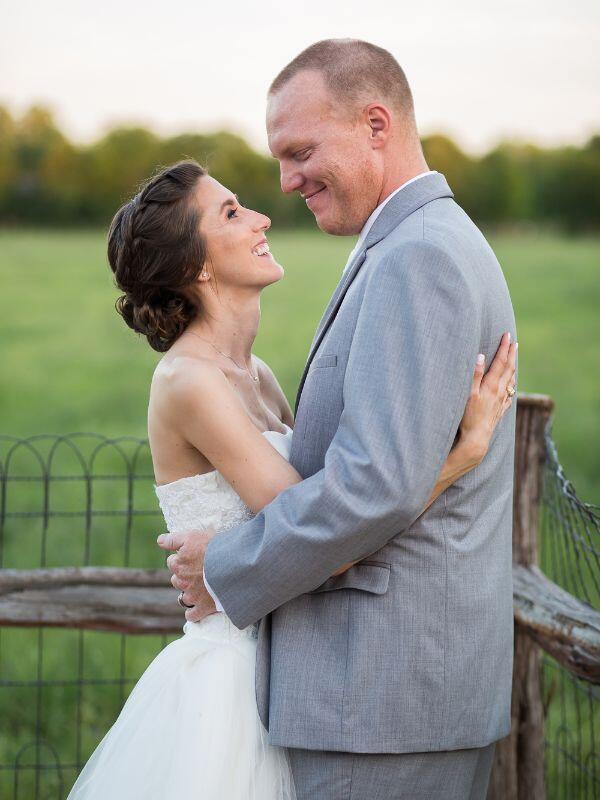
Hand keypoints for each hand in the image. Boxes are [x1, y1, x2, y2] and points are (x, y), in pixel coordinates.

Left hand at [156, 529, 217, 622]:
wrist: (233, 565)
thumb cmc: (214, 548)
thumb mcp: (193, 536)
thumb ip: (173, 540)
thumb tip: (159, 541)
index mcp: (178, 564)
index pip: (172, 561)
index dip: (181, 558)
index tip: (192, 556)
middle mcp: (182, 581)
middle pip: (177, 579)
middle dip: (184, 576)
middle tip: (198, 570)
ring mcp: (192, 596)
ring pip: (183, 596)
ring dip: (189, 592)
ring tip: (201, 587)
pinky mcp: (203, 607)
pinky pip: (192, 615)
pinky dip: (193, 613)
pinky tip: (197, 609)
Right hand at [458, 331, 517, 463]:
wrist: (476, 439)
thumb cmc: (468, 417)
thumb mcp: (468, 394)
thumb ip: (474, 375)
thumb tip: (480, 355)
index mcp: (491, 385)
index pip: (500, 362)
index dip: (503, 348)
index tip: (507, 335)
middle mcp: (499, 392)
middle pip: (508, 369)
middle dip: (511, 355)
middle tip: (514, 342)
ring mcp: (501, 402)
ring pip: (510, 381)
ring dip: (513, 368)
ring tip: (514, 360)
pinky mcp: (499, 411)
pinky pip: (509, 395)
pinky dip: (511, 386)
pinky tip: (511, 386)